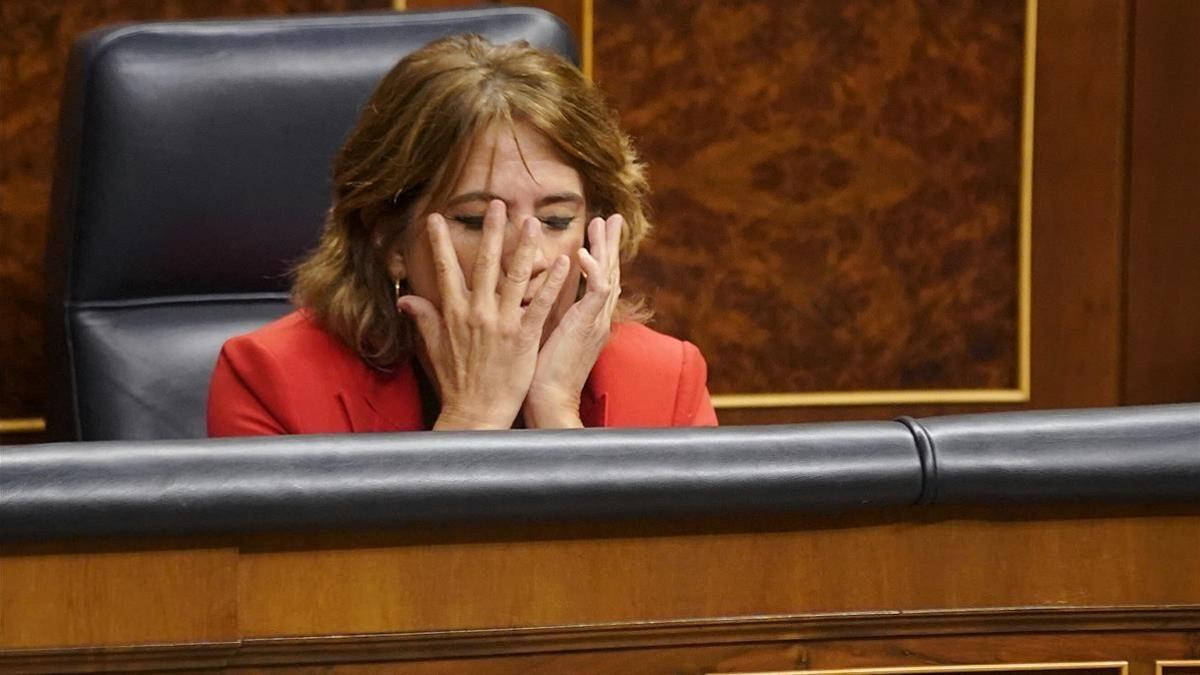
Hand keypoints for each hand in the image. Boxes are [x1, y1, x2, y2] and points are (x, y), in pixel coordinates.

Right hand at [397, 200, 570, 429]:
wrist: (475, 412)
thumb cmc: (457, 382)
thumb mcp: (434, 347)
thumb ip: (424, 319)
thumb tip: (405, 300)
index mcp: (454, 314)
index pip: (445, 270)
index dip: (439, 243)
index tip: (434, 218)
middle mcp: (477, 313)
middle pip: (484, 264)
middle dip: (491, 232)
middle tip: (496, 203)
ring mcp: (502, 324)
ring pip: (515, 277)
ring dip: (524, 247)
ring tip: (532, 222)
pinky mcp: (524, 337)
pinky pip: (541, 304)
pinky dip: (552, 282)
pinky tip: (564, 261)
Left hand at [523, 214, 622, 427]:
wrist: (548, 403)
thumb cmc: (538, 377)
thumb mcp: (540, 336)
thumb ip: (537, 313)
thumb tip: (524, 298)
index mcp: (586, 321)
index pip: (596, 280)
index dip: (597, 254)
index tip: (594, 231)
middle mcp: (595, 319)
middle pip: (608, 272)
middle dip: (609, 244)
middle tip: (610, 217)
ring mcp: (594, 322)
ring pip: (607, 276)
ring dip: (604, 248)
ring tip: (601, 222)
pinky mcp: (585, 327)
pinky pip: (595, 293)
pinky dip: (591, 271)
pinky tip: (581, 253)